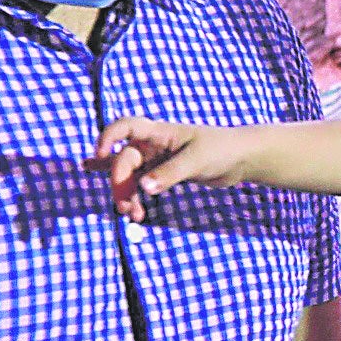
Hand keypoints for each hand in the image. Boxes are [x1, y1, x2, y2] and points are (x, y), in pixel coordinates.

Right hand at [97, 118, 233, 221]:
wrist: (240, 159)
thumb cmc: (221, 150)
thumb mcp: (197, 161)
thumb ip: (170, 174)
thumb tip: (144, 189)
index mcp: (159, 132)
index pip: (126, 126)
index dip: (108, 137)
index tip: (100, 154)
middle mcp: (152, 143)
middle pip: (124, 159)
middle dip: (120, 182)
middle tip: (125, 206)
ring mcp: (155, 158)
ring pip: (129, 174)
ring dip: (125, 193)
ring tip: (130, 214)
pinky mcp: (161, 173)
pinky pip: (138, 182)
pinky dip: (130, 193)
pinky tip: (121, 202)